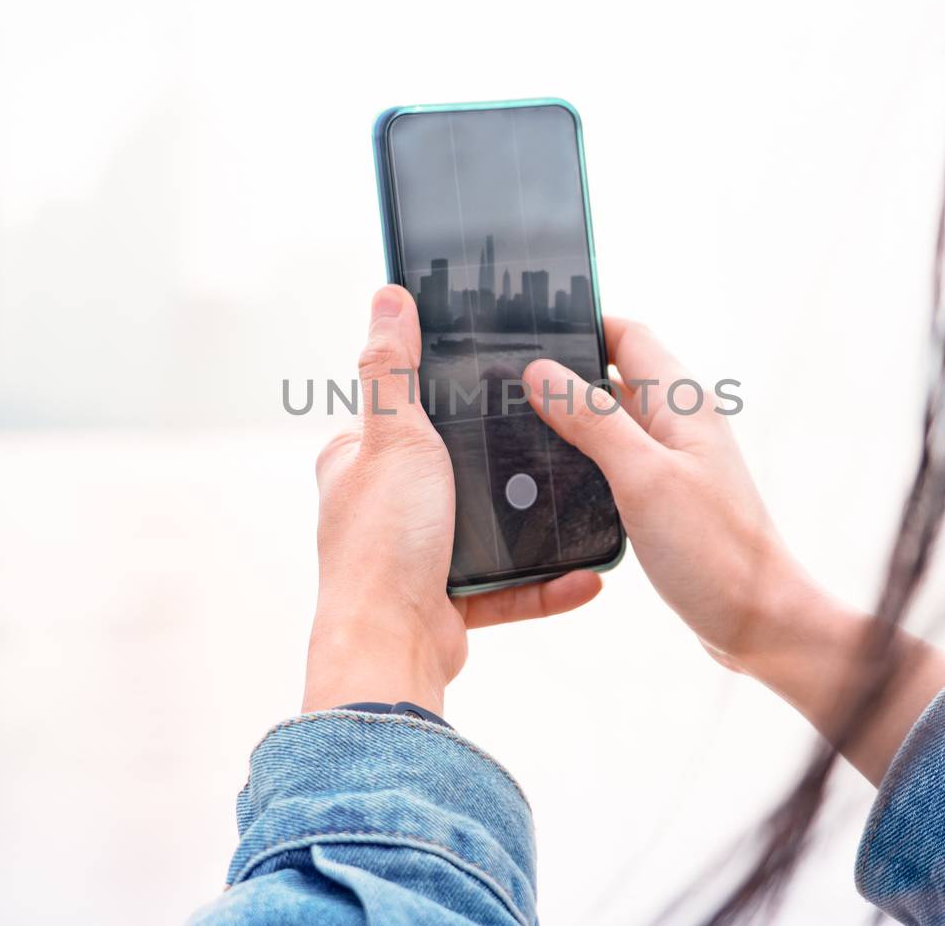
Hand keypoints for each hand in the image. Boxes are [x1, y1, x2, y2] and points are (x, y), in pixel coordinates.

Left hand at [304, 286, 603, 716]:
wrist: (393, 646)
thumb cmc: (383, 542)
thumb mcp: (395, 436)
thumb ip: (395, 369)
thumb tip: (388, 297)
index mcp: (360, 462)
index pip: (401, 410)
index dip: (443, 392)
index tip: (496, 374)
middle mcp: (384, 507)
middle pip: (452, 467)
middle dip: (498, 460)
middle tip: (552, 434)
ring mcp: (418, 554)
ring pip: (486, 528)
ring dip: (530, 522)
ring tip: (580, 499)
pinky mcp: (449, 601)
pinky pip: (508, 587)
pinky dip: (546, 583)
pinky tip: (584, 574)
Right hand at [523, 318, 944, 782]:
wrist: (762, 624)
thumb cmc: (715, 551)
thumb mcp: (644, 478)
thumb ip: (593, 421)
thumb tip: (540, 370)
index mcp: (682, 404)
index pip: (628, 335)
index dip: (580, 325)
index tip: (527, 330)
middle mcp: (678, 425)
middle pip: (613, 377)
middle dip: (562, 374)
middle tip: (502, 383)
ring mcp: (672, 464)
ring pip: (610, 424)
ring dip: (568, 422)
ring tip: (511, 428)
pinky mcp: (664, 502)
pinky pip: (615, 465)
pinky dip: (582, 464)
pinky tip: (547, 483)